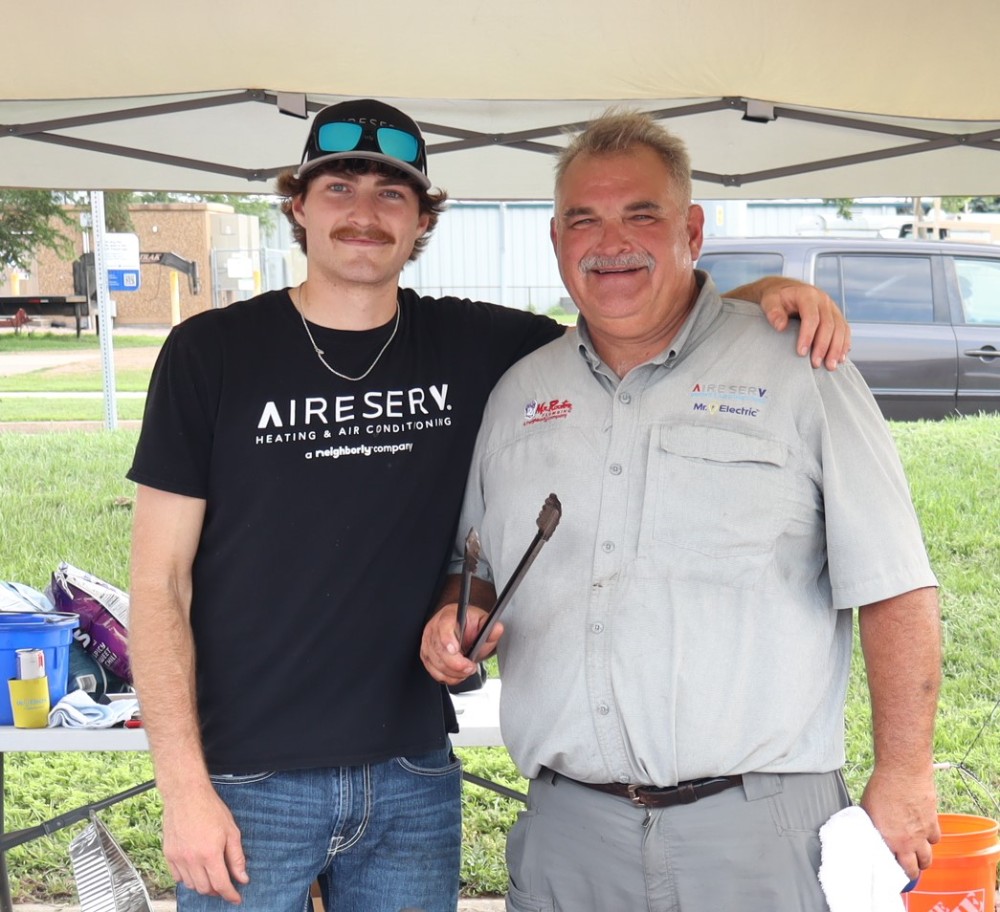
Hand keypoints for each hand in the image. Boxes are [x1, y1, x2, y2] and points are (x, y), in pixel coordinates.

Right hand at [162, 784, 248, 903]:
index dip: (230, 894)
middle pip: (205, 888)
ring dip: (202, 885)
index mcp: (210, 854)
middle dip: (217, 890)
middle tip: (225, 884)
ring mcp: (178, 858)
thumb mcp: (231, 831)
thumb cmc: (211, 809)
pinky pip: (177, 877)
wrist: (186, 795)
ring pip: (191, 885)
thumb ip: (237, 857)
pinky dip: (188, 878)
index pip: (221, 884)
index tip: (236, 898)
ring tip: (211, 875)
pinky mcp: (168, 854)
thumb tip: (242, 878)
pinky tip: (196, 869)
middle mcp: (192, 859)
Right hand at [421, 603, 502, 684]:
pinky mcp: (426, 656)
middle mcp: (434, 629)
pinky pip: (434, 672)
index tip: (455, 650)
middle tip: (470, 667)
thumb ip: (490, 628)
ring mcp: (428, 643)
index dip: (447, 639)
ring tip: (467, 670)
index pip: (443, 626)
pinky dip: (448, 677)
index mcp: (447, 616)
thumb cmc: (469, 624)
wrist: (461, 628)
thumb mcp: (482, 623)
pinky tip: (458, 673)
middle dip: (456, 663)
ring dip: (454, 672)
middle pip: (439, 649)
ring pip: (436, 663)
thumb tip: (497, 629)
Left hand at [758, 279, 850, 369]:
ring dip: (837, 349)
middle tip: (816, 363)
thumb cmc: (778, 297)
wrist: (787, 290)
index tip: (801, 352)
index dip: (808, 336)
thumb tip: (780, 326)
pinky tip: (840, 358)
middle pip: (828, 325)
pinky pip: (845, 330)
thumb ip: (773, 312)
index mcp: (808, 295)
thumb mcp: (770, 301)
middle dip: (823, 346)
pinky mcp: (836, 315)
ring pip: (840, 329)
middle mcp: (823, 300)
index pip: (812, 317)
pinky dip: (844, 344)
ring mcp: (832, 308)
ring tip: (830, 366)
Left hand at [860, 764, 939, 880]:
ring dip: (922, 859)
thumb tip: (869, 830)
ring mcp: (922, 834)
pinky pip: (935, 840)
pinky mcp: (933, 823)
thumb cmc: (882, 785)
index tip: (889, 868)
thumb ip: (871, 825)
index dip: (891, 870)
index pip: (892, 867)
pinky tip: (924, 833)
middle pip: (913, 870)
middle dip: (910, 871)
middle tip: (906, 867)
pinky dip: (930, 839)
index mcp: (888, 839)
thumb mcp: (867, 808)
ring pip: (927, 858)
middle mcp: (907, 842)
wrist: (903, 771)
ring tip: (917, 855)